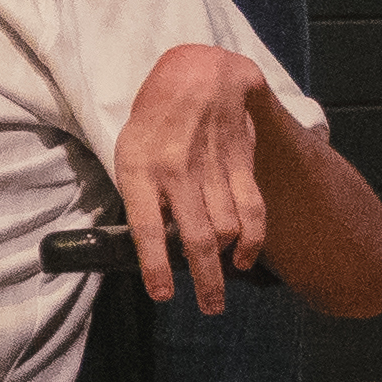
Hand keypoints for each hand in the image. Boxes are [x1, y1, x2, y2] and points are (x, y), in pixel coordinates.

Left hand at [113, 43, 272, 311]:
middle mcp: (177, 171)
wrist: (199, 74)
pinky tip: (244, 260)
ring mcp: (212, 168)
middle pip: (196, 238)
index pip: (147, 226)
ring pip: (226, 229)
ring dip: (224, 267)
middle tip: (206, 307)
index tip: (163, 294)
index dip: (155, 264)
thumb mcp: (129, 149)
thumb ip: (141, 195)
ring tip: (218, 292)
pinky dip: (252, 241)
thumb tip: (150, 243)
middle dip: (203, 280)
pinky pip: (252, 210)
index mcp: (140, 168)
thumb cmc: (154, 120)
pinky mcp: (240, 164)